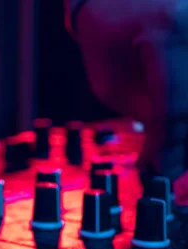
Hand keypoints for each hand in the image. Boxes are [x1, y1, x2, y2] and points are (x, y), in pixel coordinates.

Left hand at [74, 0, 187, 183]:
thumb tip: (168, 157)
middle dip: (186, 145)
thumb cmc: (106, 40)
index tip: (159, 171)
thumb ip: (144, 115)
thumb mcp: (112, 82)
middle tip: (176, 179)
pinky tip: (181, 138)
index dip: (167, 144)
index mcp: (165, 32)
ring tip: (177, 165)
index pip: (173, 103)